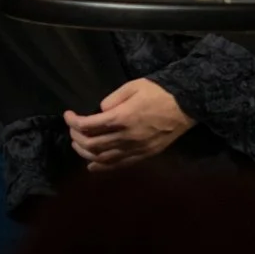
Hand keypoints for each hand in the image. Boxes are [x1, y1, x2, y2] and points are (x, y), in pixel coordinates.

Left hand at [65, 79, 195, 171]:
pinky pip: (118, 165)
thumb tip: (100, 110)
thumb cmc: (160, 92)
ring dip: (85, 153)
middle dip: (76, 137)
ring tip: (78, 145)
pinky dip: (102, 167)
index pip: (88, 125)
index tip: (68, 115)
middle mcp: (125, 137)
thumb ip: (113, 98)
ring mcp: (135, 148)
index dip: (73, 121)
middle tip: (73, 129)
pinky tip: (92, 166)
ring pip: (102, 158)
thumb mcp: (134, 86)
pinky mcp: (143, 155)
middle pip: (91, 144)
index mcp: (121, 117)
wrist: (187, 105)